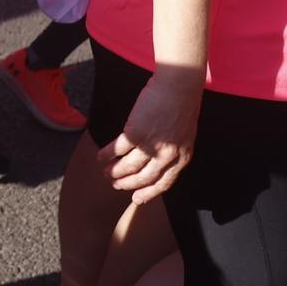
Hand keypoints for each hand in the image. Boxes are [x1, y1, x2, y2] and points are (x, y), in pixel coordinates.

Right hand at [97, 67, 201, 204]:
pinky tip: (101, 156)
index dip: (149, 193)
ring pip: (128, 166)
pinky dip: (107, 154)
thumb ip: (174, 150)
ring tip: (106, 172)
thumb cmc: (182, 105)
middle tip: (116, 185)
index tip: (136, 199)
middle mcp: (167, 156)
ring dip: (115, 171)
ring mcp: (151, 145)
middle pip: (144, 178)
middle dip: (127, 184)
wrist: (178, 86)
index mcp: (182, 158)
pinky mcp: (135, 132)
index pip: (164, 183)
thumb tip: (159, 160)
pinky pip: (117, 149)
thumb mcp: (185, 135)